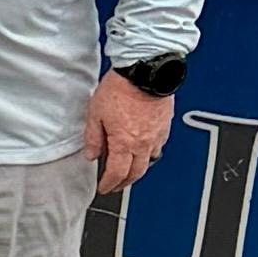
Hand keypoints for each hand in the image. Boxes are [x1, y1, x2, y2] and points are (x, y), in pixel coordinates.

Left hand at [85, 70, 177, 197]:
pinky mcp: (166, 125)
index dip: (109, 184)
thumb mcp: (96, 112)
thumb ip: (93, 137)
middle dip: (125, 182)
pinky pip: (159, 146)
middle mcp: (143, 143)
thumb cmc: (122, 87)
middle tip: (116, 184)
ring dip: (139, 169)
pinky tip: (144, 148)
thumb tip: (91, 154)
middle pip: (136, 173)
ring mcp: (157, 135)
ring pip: (150, 161)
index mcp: (124, 143)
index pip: (117, 174)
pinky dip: (150, 152)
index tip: (104, 187)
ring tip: (130, 169)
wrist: (146, 70)